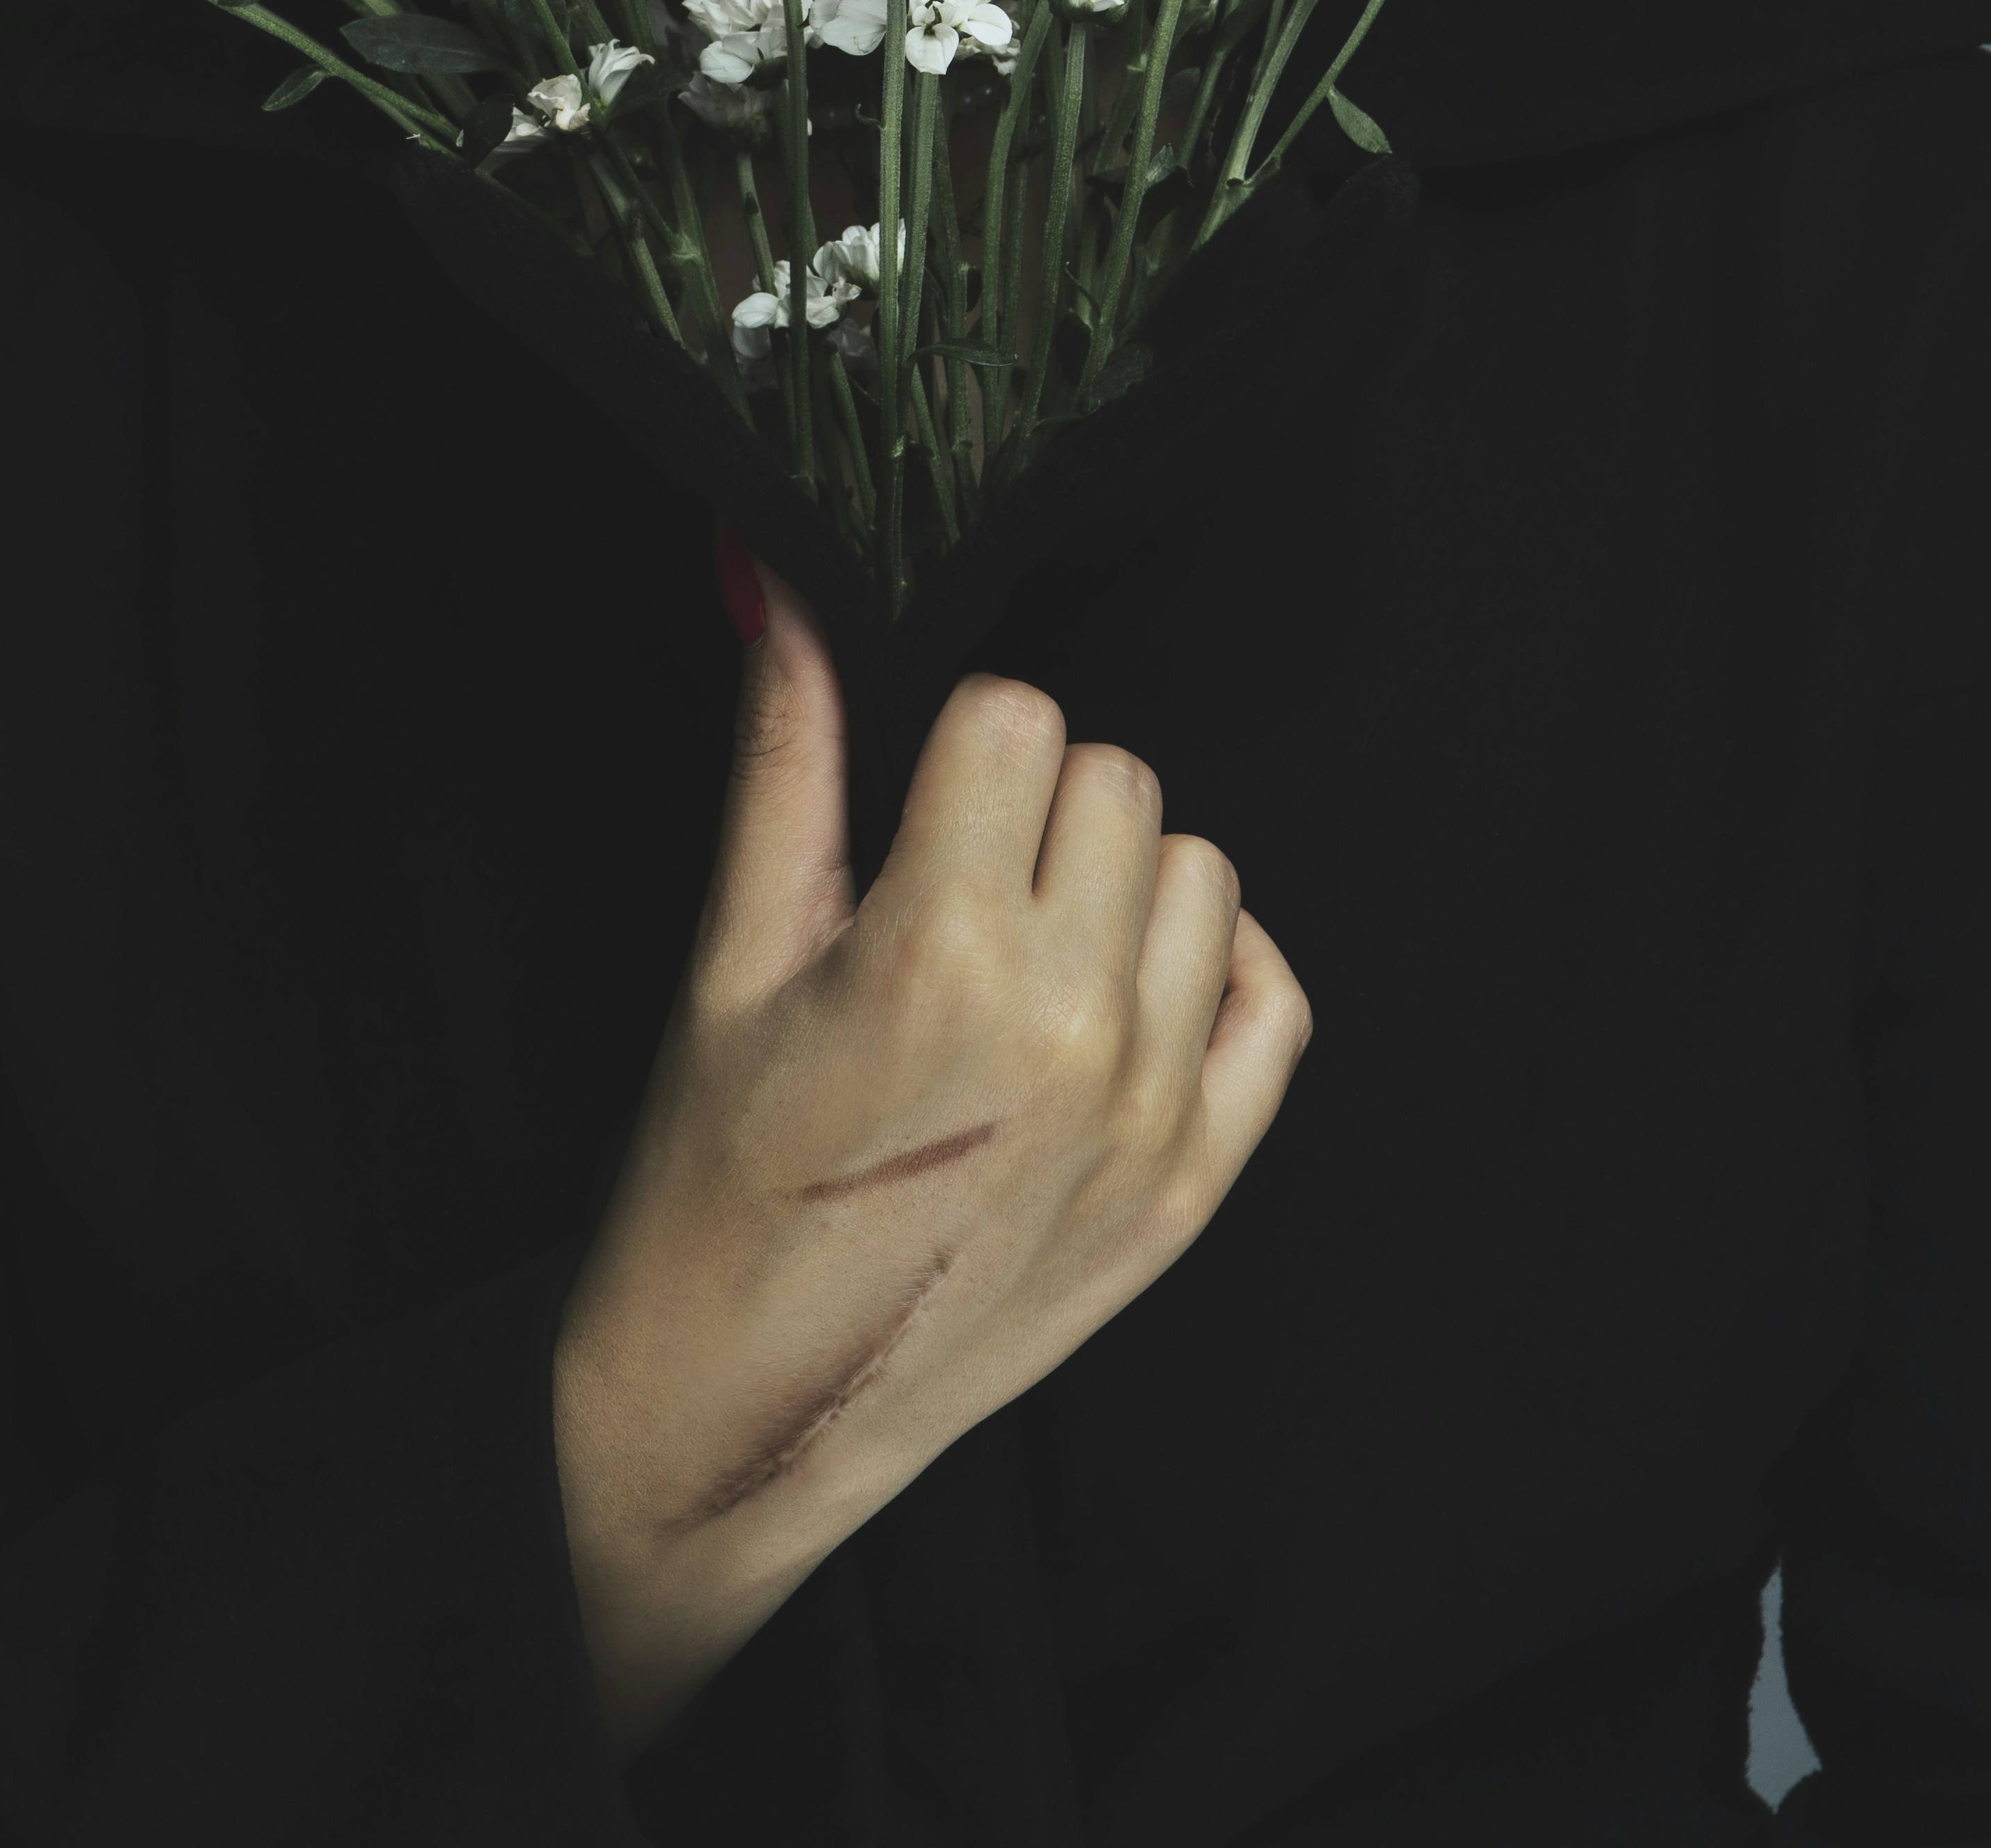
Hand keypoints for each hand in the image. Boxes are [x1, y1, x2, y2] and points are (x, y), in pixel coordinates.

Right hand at [552, 549, 1313, 1755]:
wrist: (746, 1412)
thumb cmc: (714, 1182)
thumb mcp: (731, 953)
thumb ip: (784, 749)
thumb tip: (784, 577)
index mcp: (941, 952)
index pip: (1019, 715)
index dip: (953, 743)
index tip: (910, 806)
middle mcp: (1072, 1025)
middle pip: (1117, 778)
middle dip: (1031, 804)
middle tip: (953, 885)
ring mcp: (1151, 1113)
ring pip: (1202, 870)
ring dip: (1119, 882)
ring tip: (1024, 951)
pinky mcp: (1194, 1188)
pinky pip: (1277, 1000)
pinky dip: (1216, 972)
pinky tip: (1124, 990)